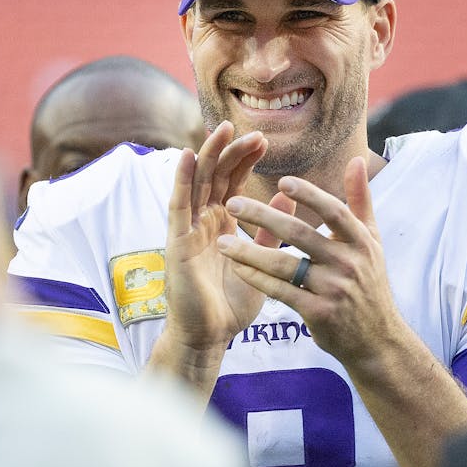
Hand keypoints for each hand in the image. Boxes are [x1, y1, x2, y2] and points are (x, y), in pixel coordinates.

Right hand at [160, 121, 270, 351]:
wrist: (210, 336)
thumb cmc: (232, 303)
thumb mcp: (261, 261)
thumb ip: (271, 230)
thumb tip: (290, 196)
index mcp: (223, 224)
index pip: (233, 182)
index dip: (245, 160)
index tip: (265, 141)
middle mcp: (204, 221)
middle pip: (216, 176)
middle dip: (231, 151)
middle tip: (252, 131)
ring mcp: (188, 229)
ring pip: (197, 183)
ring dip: (208, 155)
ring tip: (222, 130)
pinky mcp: (176, 242)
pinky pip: (178, 205)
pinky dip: (181, 179)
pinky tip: (187, 156)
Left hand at [217, 156, 400, 368]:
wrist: (377, 338)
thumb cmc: (369, 283)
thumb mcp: (371, 240)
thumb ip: (359, 200)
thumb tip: (356, 160)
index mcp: (361, 240)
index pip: (334, 212)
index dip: (310, 196)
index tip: (282, 183)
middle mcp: (349, 263)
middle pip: (301, 235)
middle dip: (264, 218)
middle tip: (233, 203)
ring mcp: (334, 289)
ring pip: (285, 265)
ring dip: (250, 252)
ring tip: (223, 242)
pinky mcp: (319, 313)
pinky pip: (281, 292)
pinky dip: (257, 279)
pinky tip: (237, 268)